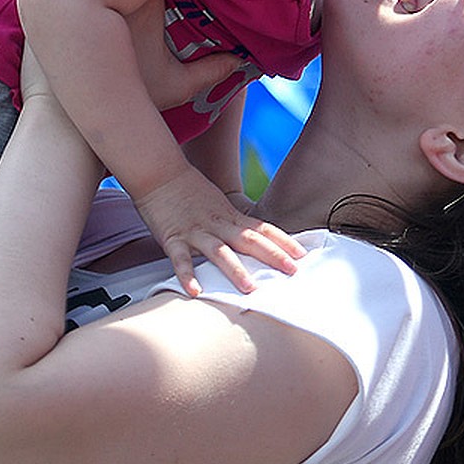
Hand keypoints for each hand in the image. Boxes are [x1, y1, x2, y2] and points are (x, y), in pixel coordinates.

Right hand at [133, 164, 303, 295]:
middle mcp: (218, 224)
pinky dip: (187, 275)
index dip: (283, 241)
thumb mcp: (220, 205)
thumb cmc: (190, 191)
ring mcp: (196, 231)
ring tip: (250, 288)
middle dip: (272, 256)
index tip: (303, 254)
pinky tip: (195, 291)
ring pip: (219, 252)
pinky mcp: (173, 238)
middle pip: (249, 240)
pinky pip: (180, 259)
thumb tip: (256, 239)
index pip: (263, 229)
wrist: (160, 172)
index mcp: (230, 216)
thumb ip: (236, 223)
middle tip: (292, 271)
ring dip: (235, 270)